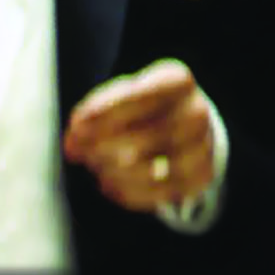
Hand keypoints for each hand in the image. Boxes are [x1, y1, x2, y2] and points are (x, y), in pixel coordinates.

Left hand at [62, 61, 216, 213]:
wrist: (188, 121)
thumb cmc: (146, 103)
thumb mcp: (123, 93)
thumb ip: (95, 113)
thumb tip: (71, 144)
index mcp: (178, 80)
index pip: (139, 97)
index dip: (105, 113)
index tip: (76, 126)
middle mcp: (197, 113)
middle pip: (144, 137)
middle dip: (102, 146)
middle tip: (75, 150)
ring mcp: (203, 147)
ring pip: (150, 170)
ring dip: (112, 171)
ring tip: (92, 164)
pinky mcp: (201, 178)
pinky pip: (159, 194)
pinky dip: (127, 191)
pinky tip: (108, 183)